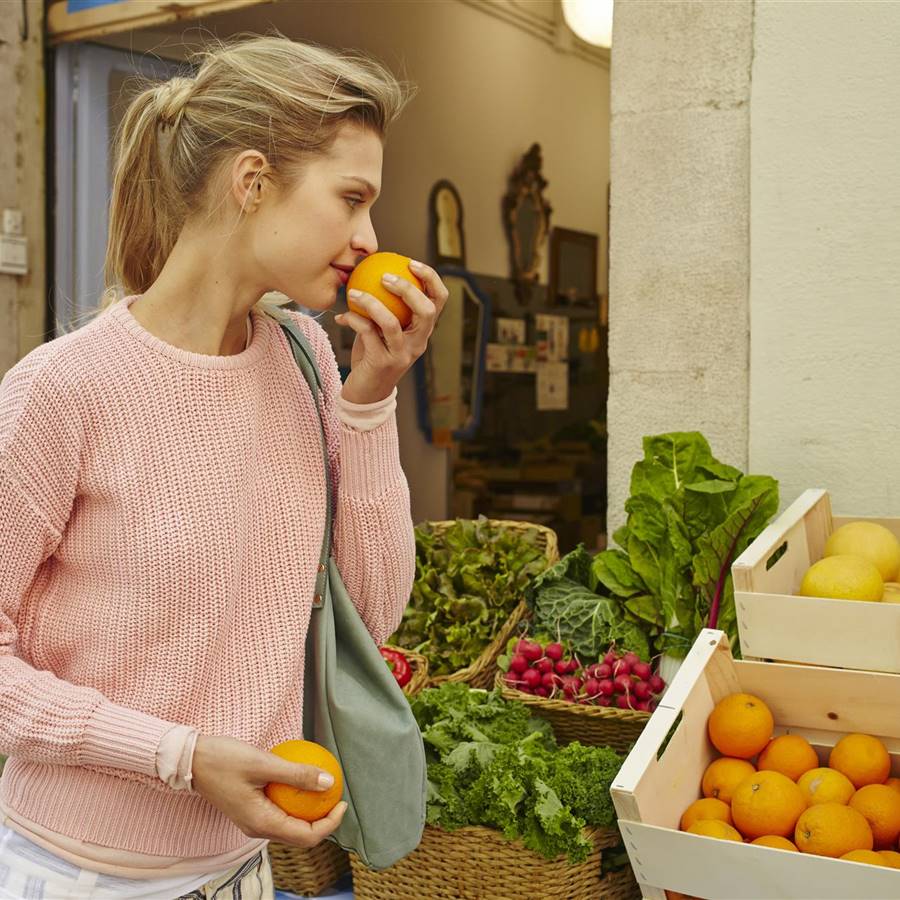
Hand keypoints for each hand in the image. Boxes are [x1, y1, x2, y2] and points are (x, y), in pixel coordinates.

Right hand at [191, 734, 347, 848]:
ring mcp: (252, 820)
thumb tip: (328, 782)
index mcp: (261, 823)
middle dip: (323, 821)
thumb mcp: (263, 762)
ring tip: (323, 788)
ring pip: (289, 825)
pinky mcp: (249, 809)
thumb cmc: (223, 759)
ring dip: (309, 812)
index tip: (343, 802)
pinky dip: (294, 802)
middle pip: (300, 836)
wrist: (190, 760)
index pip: (305, 837)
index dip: (329, 824)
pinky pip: (279, 812)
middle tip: (337, 796)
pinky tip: (302, 780)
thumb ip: (297, 774)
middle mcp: (257, 828)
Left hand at [337, 260, 448, 404]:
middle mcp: (418, 343)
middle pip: (426, 310)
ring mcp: (402, 355)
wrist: (366, 394)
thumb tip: (365, 274)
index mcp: (422, 331)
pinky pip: (367, 334)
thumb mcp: (381, 330)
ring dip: (372, 304)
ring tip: (354, 292)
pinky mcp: (383, 364)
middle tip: (385, 276)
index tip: (411, 263)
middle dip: (408, 288)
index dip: (431, 278)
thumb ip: (381, 308)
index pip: (438, 300)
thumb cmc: (372, 356)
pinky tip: (343, 315)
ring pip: (392, 323)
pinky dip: (354, 320)